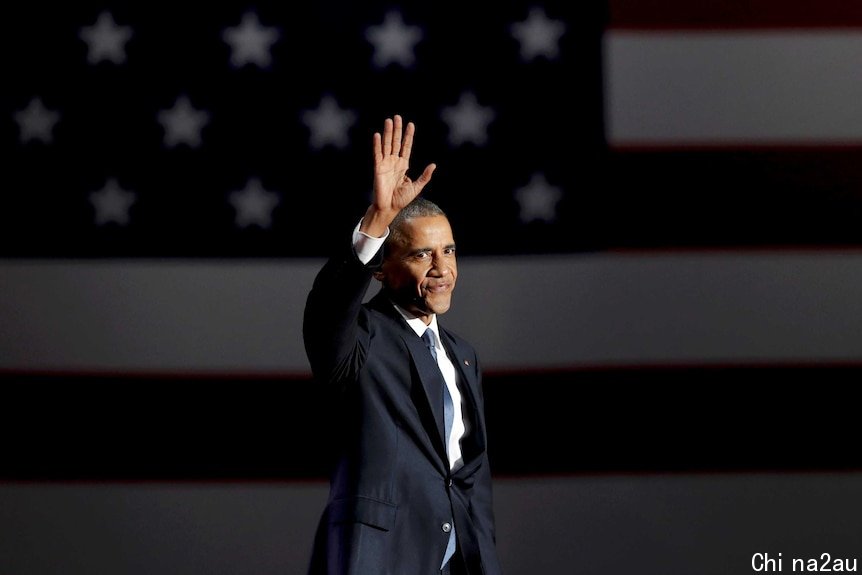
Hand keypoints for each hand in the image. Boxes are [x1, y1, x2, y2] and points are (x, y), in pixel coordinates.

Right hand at [361, 115, 435, 235]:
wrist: (389, 208)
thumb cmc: (401, 199)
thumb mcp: (417, 187)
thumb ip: (425, 176)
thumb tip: (433, 165)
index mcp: (403, 165)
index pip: (406, 146)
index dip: (408, 136)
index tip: (410, 124)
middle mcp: (394, 162)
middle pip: (396, 142)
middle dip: (397, 129)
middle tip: (397, 116)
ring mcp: (385, 164)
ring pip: (387, 144)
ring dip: (387, 133)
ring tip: (388, 121)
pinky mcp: (378, 168)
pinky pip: (377, 154)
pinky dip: (377, 144)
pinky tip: (377, 135)